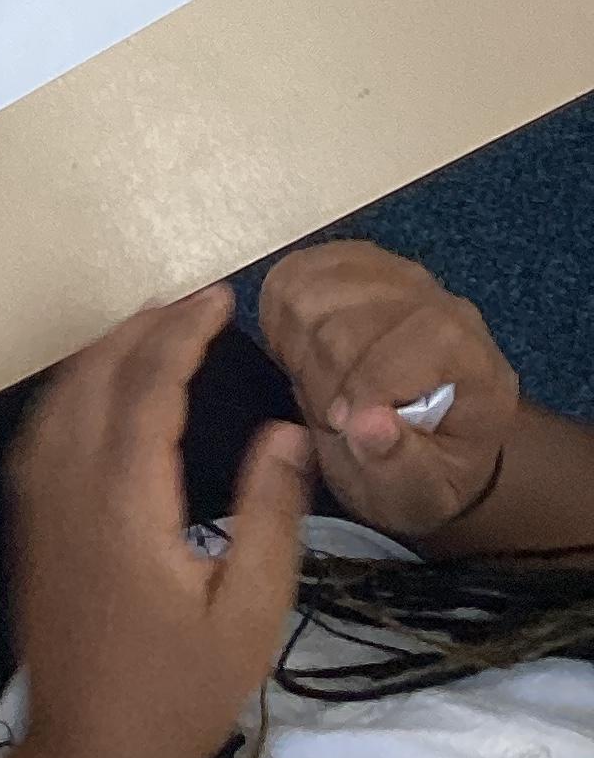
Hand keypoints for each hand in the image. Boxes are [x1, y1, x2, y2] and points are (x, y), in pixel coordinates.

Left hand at [5, 288, 309, 757]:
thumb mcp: (250, 613)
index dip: (185, 329)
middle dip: (145, 325)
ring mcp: (38, 498)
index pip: (151, 382)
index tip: (220, 297)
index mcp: (125, 496)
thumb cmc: (179, 690)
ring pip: (62, 391)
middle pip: (99, 371)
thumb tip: (288, 432)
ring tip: (154, 327)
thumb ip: (271, 517)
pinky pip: (43, 424)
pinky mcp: (27, 519)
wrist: (91, 751)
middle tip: (195, 302)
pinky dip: (75, 384)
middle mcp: (69, 481)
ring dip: (106, 348)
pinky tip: (100, 388)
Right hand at [260, 241, 517, 540]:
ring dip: (299, 349)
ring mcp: (388, 273)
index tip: (343, 425)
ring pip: (313, 291)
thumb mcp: (421, 495)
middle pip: (352, 317)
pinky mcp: (343, 262)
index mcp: (474, 359)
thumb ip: (401, 468)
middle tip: (332, 418)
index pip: (423, 335)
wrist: (416, 436)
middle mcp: (436, 301)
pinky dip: (283, 318)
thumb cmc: (422, 471)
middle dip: (325, 377)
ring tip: (320, 386)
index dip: (370, 380)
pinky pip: (293, 275)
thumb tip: (368, 426)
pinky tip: (303, 351)